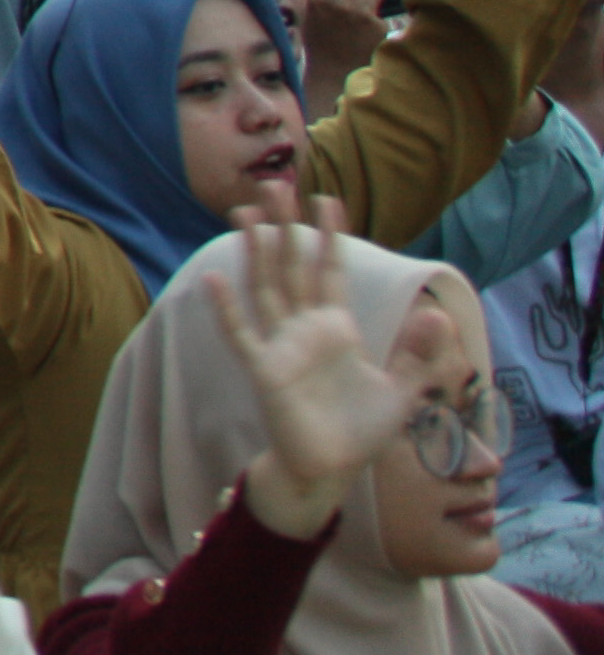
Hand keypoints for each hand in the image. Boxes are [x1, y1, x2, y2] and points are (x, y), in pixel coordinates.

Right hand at [195, 192, 405, 533]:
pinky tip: (215, 277)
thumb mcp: (403, 391)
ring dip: (256, 251)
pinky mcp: (265, 370)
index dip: (330, 238)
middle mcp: (305, 329)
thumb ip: (418, 353)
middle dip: (285, 228)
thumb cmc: (360, 430)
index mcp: (336, 329)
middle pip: (291, 267)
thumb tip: (438, 312)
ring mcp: (281, 346)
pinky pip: (242, 333)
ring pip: (265, 287)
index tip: (327, 198)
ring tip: (245, 212)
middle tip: (276, 185)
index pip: (330, 272)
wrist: (331, 469)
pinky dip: (227, 307)